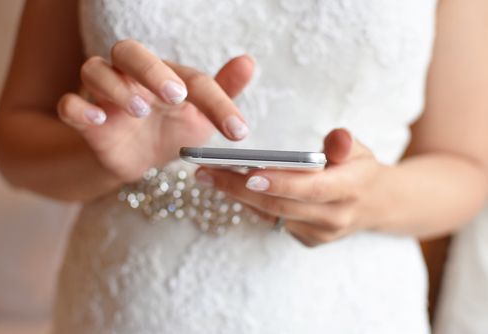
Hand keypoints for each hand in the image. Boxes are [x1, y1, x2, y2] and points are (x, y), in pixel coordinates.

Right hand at [57, 39, 253, 181]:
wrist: (138, 159)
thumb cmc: (172, 130)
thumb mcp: (200, 117)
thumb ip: (223, 92)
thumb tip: (248, 61)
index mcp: (166, 75)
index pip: (193, 79)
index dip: (218, 103)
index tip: (238, 132)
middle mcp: (133, 77)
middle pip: (129, 51)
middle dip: (151, 70)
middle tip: (176, 95)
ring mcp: (105, 96)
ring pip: (94, 69)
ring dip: (116, 87)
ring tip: (140, 110)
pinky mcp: (85, 120)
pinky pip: (69, 105)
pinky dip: (79, 109)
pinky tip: (97, 120)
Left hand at [196, 129, 386, 246]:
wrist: (374, 205)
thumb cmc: (359, 169)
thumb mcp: (360, 149)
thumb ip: (345, 143)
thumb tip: (337, 137)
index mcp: (350, 189)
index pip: (310, 188)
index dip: (279, 182)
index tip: (246, 172)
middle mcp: (335, 217)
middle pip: (280, 206)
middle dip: (239, 189)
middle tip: (206, 172)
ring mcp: (321, 233)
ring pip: (272, 216)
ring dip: (238, 197)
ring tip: (208, 177)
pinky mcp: (309, 240)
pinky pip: (274, 222)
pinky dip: (252, 205)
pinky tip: (230, 189)